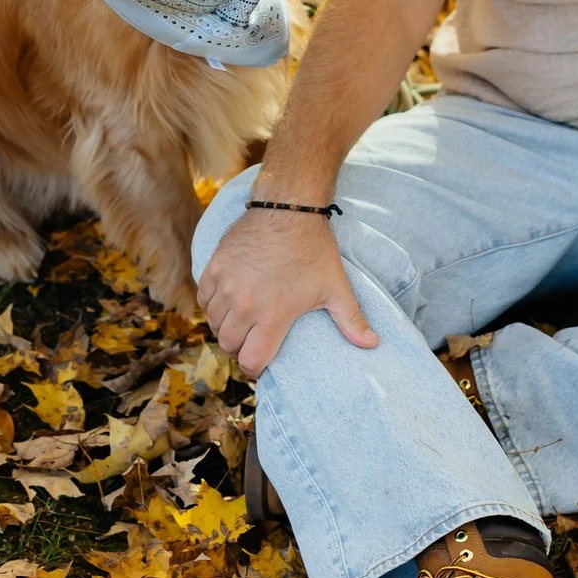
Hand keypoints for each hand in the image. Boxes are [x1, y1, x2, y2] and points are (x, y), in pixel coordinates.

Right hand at [196, 206, 379, 378]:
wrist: (289, 209)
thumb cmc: (314, 249)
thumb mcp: (335, 287)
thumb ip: (352, 320)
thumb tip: (373, 344)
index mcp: (273, 315)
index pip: (251, 360)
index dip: (255, 368)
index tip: (260, 364)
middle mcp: (245, 305)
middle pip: (229, 345)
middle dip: (240, 349)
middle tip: (250, 343)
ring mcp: (227, 286)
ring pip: (214, 323)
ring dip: (225, 328)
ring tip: (240, 324)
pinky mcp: (214, 268)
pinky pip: (204, 299)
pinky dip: (212, 306)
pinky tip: (227, 303)